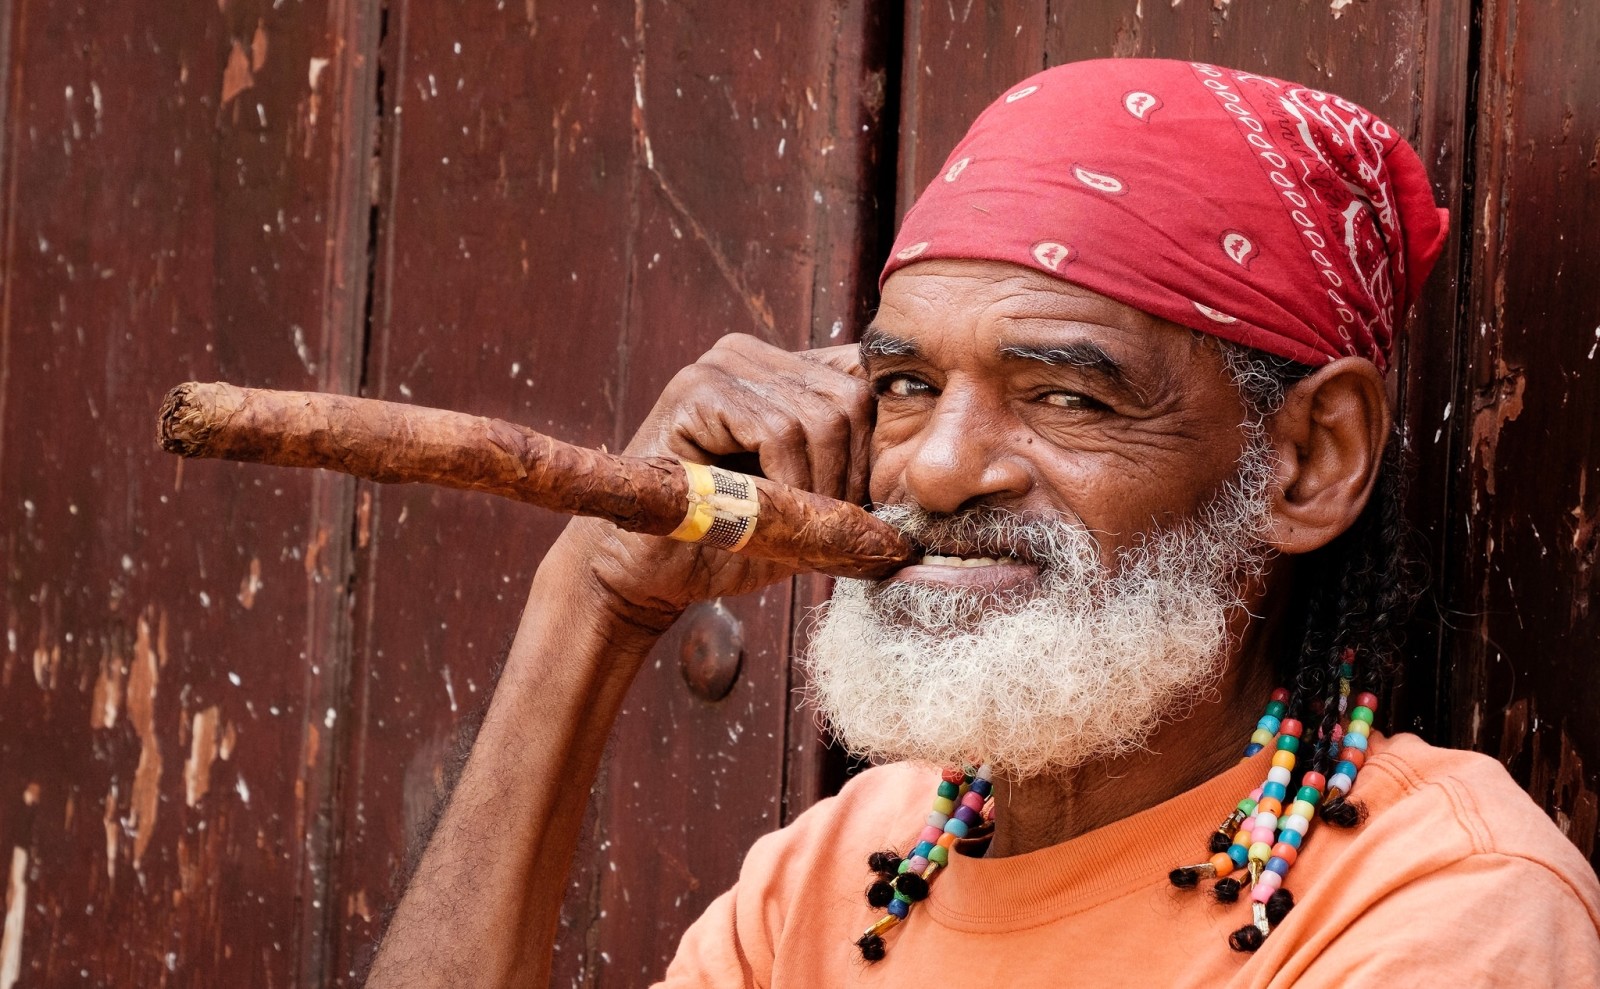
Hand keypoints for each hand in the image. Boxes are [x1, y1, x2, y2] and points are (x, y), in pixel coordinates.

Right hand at [540, 334, 872, 632]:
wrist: (647, 575)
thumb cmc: (727, 544)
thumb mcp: (810, 509)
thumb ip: (859, 483)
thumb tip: (934, 483)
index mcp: (783, 371)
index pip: (866, 380)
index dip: (883, 443)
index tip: (876, 505)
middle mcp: (752, 355)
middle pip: (853, 397)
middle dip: (857, 474)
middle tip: (838, 527)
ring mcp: (721, 366)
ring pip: (821, 416)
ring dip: (824, 487)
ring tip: (800, 526)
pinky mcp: (695, 391)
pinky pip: (778, 429)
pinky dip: (791, 481)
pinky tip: (770, 513)